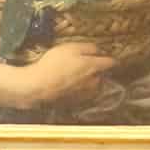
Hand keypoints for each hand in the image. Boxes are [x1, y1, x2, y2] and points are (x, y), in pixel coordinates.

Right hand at [0, 42, 115, 110]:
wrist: (38, 86)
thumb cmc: (54, 63)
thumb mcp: (71, 48)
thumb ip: (89, 48)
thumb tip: (100, 50)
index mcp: (94, 67)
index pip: (111, 63)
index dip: (110, 58)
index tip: (106, 56)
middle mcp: (94, 82)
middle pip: (102, 75)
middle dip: (97, 70)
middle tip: (84, 64)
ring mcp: (85, 94)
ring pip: (93, 85)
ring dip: (88, 81)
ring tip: (74, 75)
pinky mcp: (76, 102)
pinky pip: (82, 93)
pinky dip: (78, 89)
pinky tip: (67, 85)